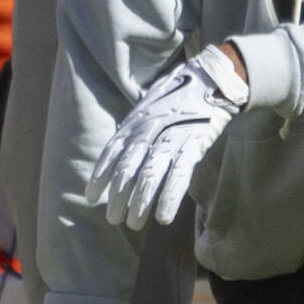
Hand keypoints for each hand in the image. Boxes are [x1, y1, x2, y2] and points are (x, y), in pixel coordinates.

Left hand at [86, 44, 248, 230]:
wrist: (212, 80)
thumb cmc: (179, 96)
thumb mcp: (149, 107)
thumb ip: (135, 129)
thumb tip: (121, 151)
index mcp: (135, 122)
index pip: (112, 152)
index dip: (100, 176)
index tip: (91, 197)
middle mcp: (149, 130)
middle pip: (128, 169)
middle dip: (118, 196)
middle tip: (113, 219)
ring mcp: (171, 137)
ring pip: (150, 175)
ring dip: (139, 202)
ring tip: (133, 224)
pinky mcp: (193, 144)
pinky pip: (178, 176)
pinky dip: (169, 198)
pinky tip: (162, 218)